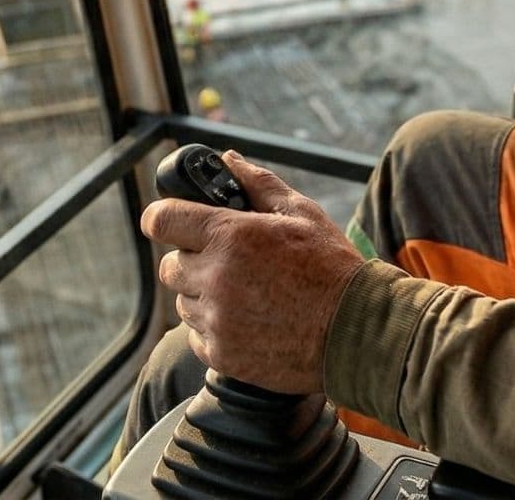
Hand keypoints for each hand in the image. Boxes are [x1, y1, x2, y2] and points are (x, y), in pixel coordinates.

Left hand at [140, 151, 363, 394]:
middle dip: (192, 259)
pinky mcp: (221, 355)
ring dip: (203, 295)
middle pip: (170, 266)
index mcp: (230, 236)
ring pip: (183, 303)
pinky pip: (197, 336)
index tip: (171, 221)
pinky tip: (250, 320)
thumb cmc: (331, 267)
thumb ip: (257, 183)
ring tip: (247, 293)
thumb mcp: (301, 213)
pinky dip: (215, 328)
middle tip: (229, 261)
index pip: (160, 220)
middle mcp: (214, 278)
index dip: (163, 217)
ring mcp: (216, 320)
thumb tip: (228, 159)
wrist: (355, 330)